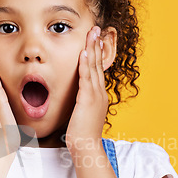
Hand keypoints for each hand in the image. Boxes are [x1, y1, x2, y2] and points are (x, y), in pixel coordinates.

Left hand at [65, 26, 108, 153]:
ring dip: (92, 49)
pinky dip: (85, 63)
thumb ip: (81, 105)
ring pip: (93, 67)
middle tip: (96, 29)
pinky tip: (84, 52)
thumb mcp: (83, 116)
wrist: (86, 147)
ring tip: (92, 33)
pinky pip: (86, 78)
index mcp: (98, 96)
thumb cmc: (82, 135)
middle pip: (97, 65)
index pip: (97, 71)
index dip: (96, 55)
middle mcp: (100, 93)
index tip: (95, 41)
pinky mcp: (88, 99)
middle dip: (97, 46)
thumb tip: (77, 101)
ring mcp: (95, 96)